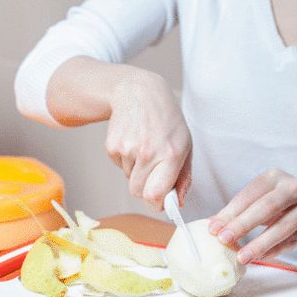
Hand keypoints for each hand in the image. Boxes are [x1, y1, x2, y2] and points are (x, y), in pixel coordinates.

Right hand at [105, 72, 191, 210]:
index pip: (155, 195)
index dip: (156, 204)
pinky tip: (133, 141)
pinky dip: (125, 160)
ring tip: (144, 147)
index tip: (160, 201)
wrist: (139, 93)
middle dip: (145, 189)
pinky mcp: (112, 146)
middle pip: (139, 192)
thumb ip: (183, 177)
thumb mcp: (185, 145)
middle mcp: (148, 153)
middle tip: (153, 172)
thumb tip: (178, 203)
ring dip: (136, 171)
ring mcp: (128, 149)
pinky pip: (119, 166)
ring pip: (129, 179)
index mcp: (171, 154)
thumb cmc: (166, 121)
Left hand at [209, 168, 296, 263]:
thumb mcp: (261, 198)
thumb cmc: (281, 203)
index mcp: (275, 177)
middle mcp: (295, 187)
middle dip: (243, 225)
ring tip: (242, 256)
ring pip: (282, 227)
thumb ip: (239, 210)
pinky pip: (293, 241)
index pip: (249, 195)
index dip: (230, 213)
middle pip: (267, 207)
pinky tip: (260, 257)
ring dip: (259, 244)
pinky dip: (275, 250)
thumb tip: (213, 225)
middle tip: (224, 240)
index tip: (214, 229)